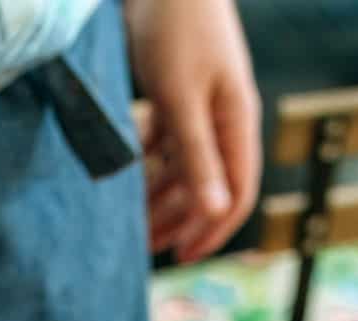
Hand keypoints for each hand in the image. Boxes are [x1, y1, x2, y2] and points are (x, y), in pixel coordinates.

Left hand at [129, 0, 260, 260]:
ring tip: (126, 218)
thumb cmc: (176, 25)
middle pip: (204, 184)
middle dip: (176, 219)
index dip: (213, 230)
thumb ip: (197, 156)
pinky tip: (121, 172)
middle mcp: (221, 118)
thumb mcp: (182, 98)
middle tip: (143, 249)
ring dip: (156, 192)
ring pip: (180, 163)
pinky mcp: (174, 87)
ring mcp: (198, 102)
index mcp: (235, 123)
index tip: (183, 258)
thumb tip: (217, 213)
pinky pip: (162, 137)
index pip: (236, 194)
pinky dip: (144, 157)